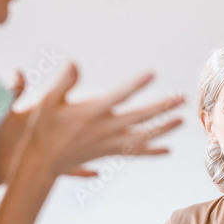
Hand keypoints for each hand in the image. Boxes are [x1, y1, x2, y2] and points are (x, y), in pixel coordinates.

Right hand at [24, 63, 184, 178]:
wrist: (41, 161)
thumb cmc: (43, 127)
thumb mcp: (47, 101)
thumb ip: (63, 82)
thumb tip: (73, 63)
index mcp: (91, 112)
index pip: (119, 96)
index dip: (135, 86)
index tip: (152, 75)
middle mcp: (104, 128)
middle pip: (140, 118)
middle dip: (162, 108)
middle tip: (181, 98)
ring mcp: (109, 142)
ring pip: (142, 137)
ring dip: (163, 129)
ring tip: (181, 121)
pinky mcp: (109, 152)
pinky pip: (135, 152)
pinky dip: (152, 151)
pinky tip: (167, 150)